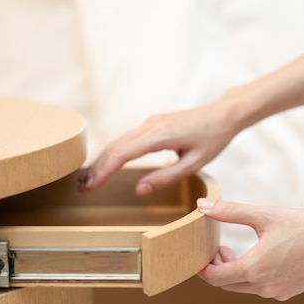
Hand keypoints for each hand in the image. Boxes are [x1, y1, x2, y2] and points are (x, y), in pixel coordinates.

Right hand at [78, 100, 238, 193]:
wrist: (222, 114)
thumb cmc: (212, 139)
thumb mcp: (194, 164)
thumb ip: (166, 177)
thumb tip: (140, 189)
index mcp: (160, 135)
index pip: (122, 154)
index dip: (103, 171)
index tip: (89, 186)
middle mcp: (150, 126)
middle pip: (115, 147)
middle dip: (96, 168)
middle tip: (81, 188)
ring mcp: (150, 123)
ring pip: (118, 142)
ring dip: (102, 160)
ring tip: (88, 180)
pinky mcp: (152, 124)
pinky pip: (127, 139)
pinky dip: (113, 153)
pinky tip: (107, 165)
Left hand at [196, 198, 303, 300]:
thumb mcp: (265, 215)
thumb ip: (230, 211)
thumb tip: (201, 205)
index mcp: (253, 270)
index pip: (214, 277)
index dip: (203, 266)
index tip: (203, 251)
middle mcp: (263, 287)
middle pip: (227, 284)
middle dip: (218, 267)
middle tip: (218, 247)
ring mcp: (277, 292)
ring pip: (244, 287)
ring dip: (235, 271)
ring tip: (235, 249)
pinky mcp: (289, 291)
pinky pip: (261, 287)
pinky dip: (253, 275)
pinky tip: (260, 255)